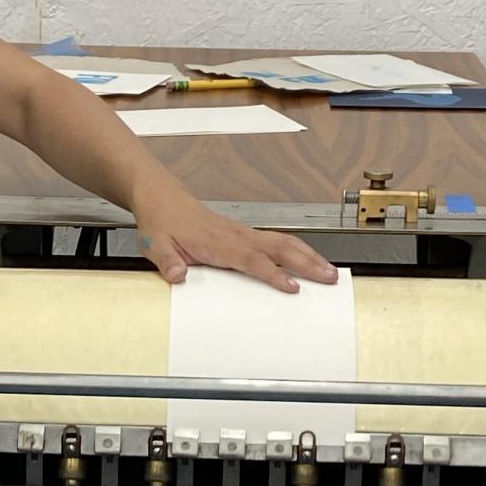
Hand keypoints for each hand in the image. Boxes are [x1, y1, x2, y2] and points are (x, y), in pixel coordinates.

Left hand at [133, 187, 337, 292]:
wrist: (162, 199)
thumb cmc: (162, 222)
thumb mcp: (155, 245)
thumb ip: (168, 262)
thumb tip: (178, 275)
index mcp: (218, 243)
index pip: (252, 261)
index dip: (273, 275)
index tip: (292, 287)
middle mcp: (236, 236)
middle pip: (280, 249)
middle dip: (307, 263)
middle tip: (330, 277)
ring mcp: (243, 233)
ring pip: (284, 242)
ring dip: (309, 256)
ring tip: (329, 270)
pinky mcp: (244, 233)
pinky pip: (276, 240)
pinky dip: (297, 249)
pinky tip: (308, 259)